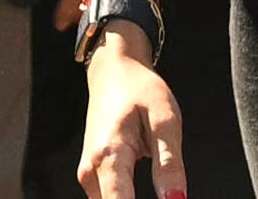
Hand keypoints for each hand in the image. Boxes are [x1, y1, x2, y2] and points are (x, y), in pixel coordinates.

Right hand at [81, 40, 185, 198]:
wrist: (114, 70)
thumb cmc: (140, 89)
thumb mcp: (165, 119)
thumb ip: (170, 164)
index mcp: (109, 155)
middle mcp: (91, 169)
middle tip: (170, 195)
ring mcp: (87, 174)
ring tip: (162, 189)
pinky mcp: (90, 175)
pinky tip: (142, 192)